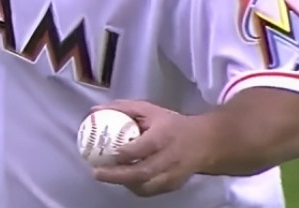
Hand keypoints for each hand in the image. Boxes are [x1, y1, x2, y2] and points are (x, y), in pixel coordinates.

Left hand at [91, 99, 216, 196]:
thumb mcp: (150, 110)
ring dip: (124, 183)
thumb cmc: (171, 124)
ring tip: (106, 176)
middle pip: (143, 172)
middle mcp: (169, 158)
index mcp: (163, 136)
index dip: (124, 153)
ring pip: (147, 186)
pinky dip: (135, 188)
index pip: (143, 147)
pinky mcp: (174, 185)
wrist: (205, 142)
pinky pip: (151, 191)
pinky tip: (123, 180)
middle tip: (96, 172)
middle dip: (117, 175)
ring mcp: (173, 175)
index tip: (105, 152)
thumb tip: (93, 110)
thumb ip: (123, 108)